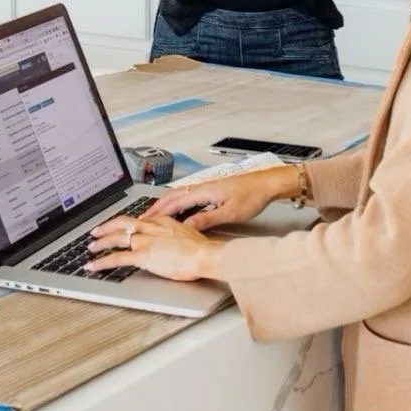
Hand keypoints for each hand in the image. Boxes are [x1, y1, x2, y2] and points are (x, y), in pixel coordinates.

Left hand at [86, 214, 222, 282]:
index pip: (138, 219)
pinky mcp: (142, 256)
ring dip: (100, 243)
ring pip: (115, 238)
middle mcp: (150, 228)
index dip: (124, 222)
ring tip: (90, 248)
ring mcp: (145, 241)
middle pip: (122, 223)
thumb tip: (173, 244)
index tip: (117, 225)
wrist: (205, 255)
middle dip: (106, 227)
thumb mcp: (188, 237)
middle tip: (95, 232)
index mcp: (162, 222)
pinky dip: (101, 262)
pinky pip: (116, 258)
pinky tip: (93, 266)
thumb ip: (175, 238)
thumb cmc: (202, 250)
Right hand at [142, 165, 296, 230]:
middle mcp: (202, 186)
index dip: (157, 213)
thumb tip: (186, 226)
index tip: (144, 222)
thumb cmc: (253, 196)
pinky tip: (178, 209)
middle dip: (155, 208)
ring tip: (154, 215)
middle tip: (142, 219)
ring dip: (164, 204)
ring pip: (179, 194)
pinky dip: (176, 202)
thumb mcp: (230, 212)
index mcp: (203, 191)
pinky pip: (187, 195)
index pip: (173, 202)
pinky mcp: (212, 189)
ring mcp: (207, 187)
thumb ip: (207, 219)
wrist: (268, 184)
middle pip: (172, 196)